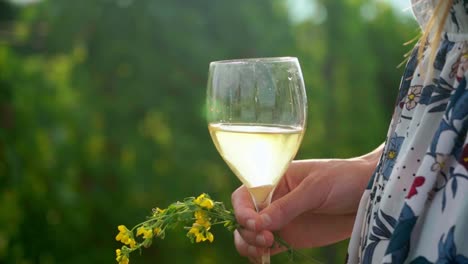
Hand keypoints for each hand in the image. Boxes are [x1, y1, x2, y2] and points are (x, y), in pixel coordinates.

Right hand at [231, 148, 381, 260]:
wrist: (371, 194)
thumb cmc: (344, 179)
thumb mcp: (315, 188)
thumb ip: (287, 206)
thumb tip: (258, 223)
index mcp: (273, 179)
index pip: (244, 195)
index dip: (242, 211)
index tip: (255, 224)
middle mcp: (272, 200)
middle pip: (243, 219)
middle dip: (247, 231)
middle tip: (267, 240)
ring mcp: (280, 220)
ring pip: (250, 236)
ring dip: (250, 245)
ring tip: (266, 249)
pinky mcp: (290, 238)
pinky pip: (266, 249)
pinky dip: (260, 256)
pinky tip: (265, 259)